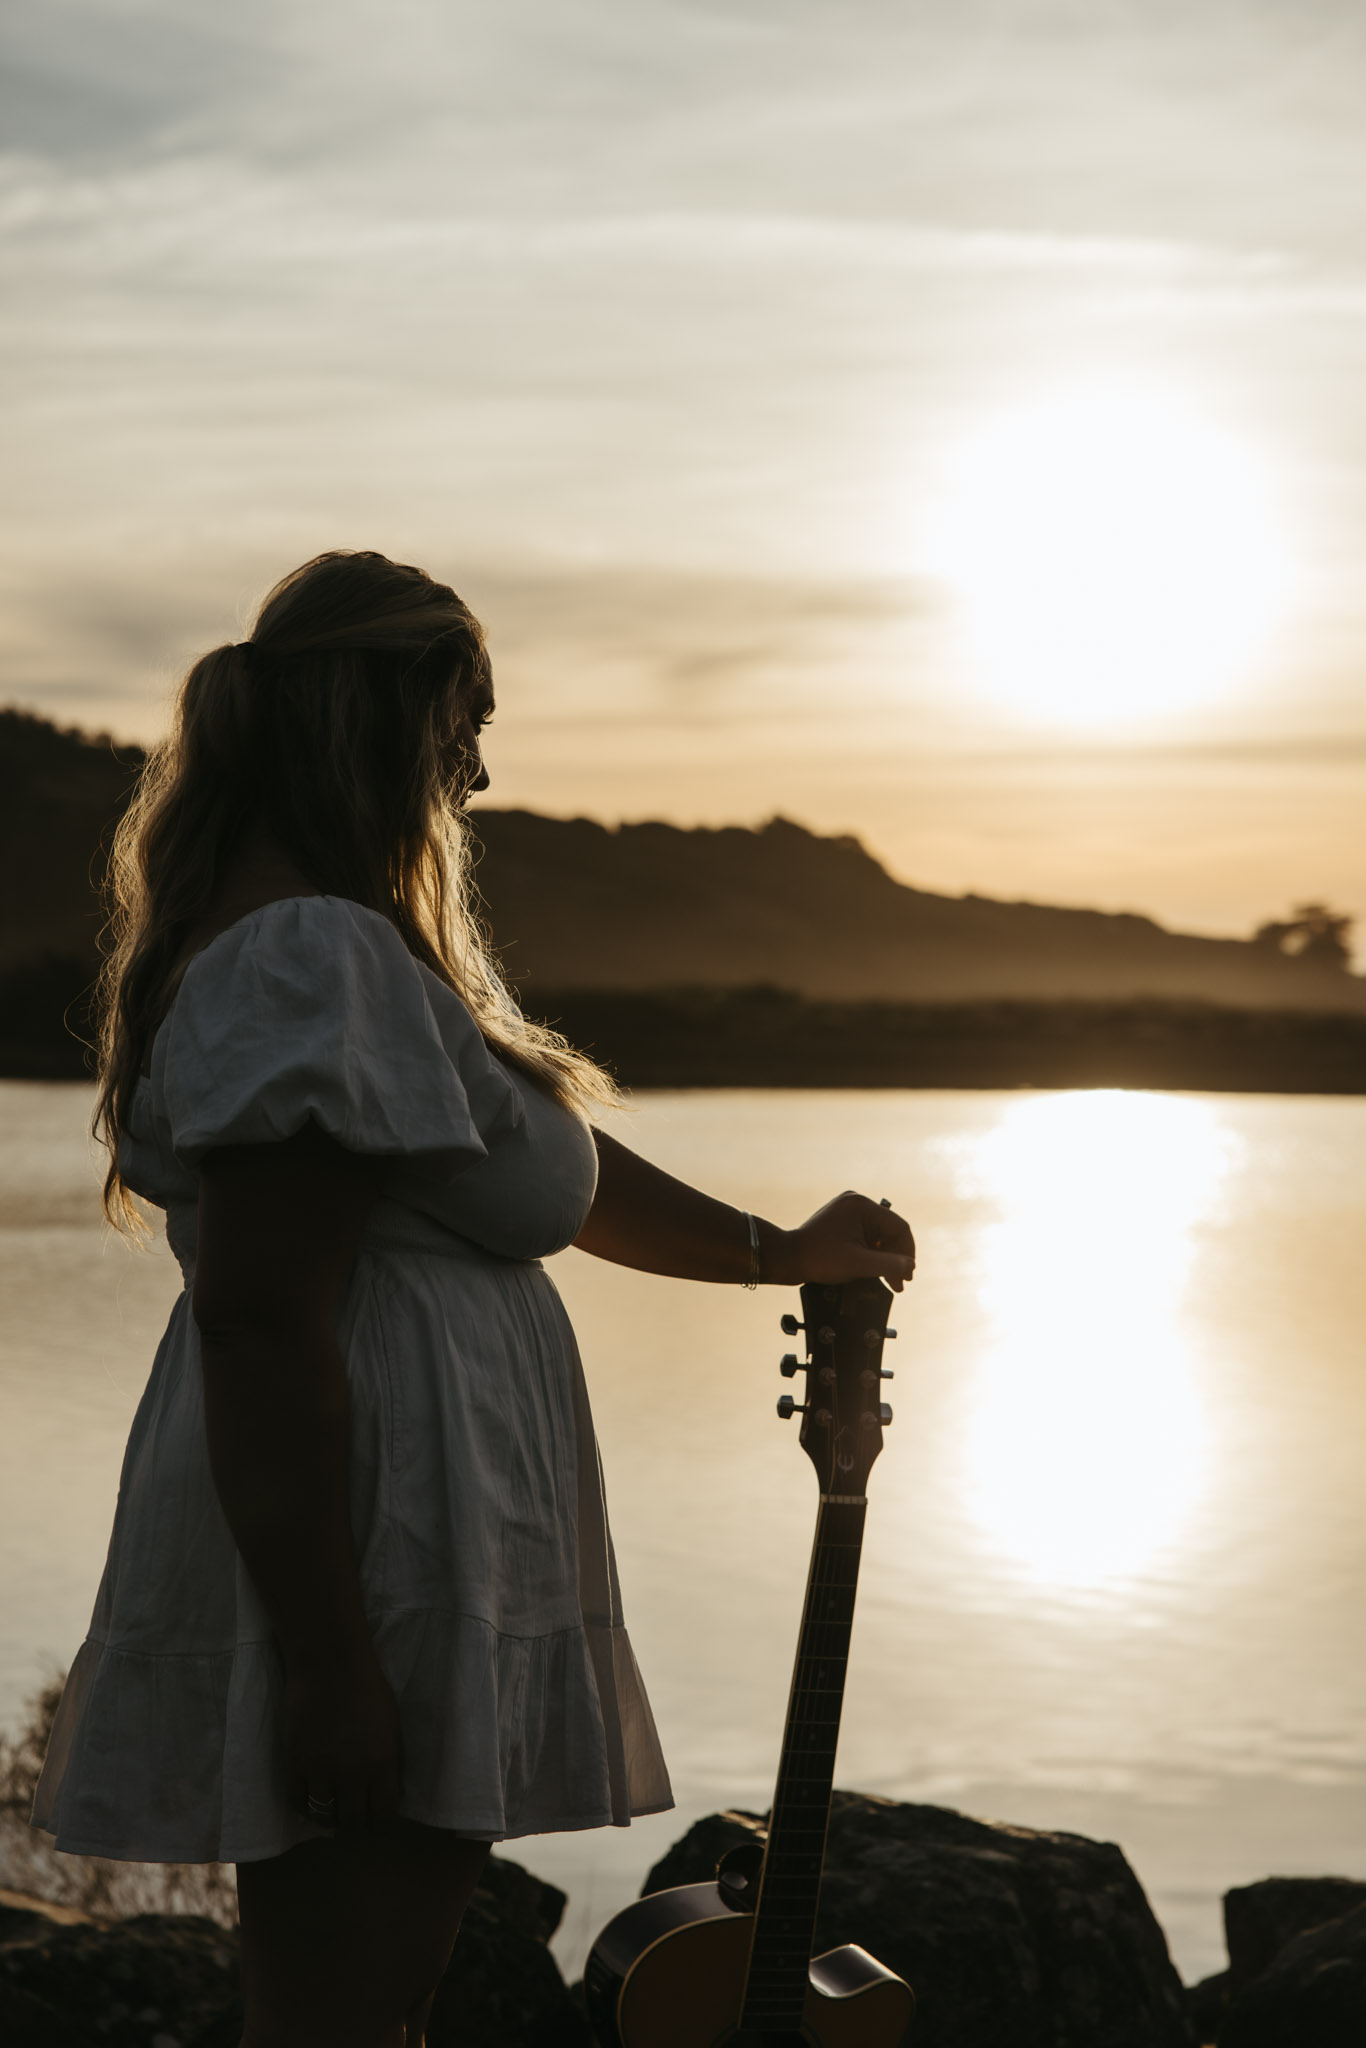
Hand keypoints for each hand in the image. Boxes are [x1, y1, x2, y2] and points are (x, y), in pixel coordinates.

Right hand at [284, 1653, 401, 1834]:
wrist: (329, 1662)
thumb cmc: (367, 1687)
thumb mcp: (391, 1724)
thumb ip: (390, 1761)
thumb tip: (388, 1793)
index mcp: (383, 1762)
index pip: (383, 1815)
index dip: (380, 1824)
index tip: (377, 1822)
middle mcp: (353, 1772)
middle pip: (353, 1822)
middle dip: (356, 1827)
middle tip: (354, 1822)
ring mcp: (321, 1768)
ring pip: (324, 1816)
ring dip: (330, 1819)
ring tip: (333, 1814)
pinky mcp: (295, 1761)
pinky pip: (297, 1801)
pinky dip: (304, 1807)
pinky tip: (311, 1802)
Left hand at [778, 1191, 915, 1292]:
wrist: (788, 1258)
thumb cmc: (819, 1259)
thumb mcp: (858, 1264)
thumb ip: (888, 1265)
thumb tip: (910, 1265)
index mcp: (862, 1206)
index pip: (899, 1228)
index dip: (907, 1253)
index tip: (908, 1275)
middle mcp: (857, 1203)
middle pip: (889, 1232)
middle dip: (896, 1259)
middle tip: (900, 1283)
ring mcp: (849, 1210)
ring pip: (879, 1236)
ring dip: (886, 1258)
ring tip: (891, 1282)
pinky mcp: (843, 1220)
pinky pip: (867, 1236)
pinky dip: (873, 1253)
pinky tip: (877, 1271)